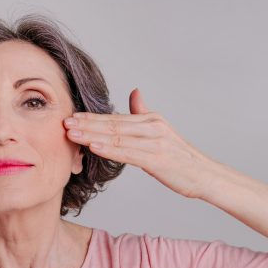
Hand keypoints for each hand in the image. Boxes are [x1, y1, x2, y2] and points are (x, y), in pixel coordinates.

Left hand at [63, 88, 221, 198]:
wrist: (204, 175)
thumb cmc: (180, 158)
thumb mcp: (161, 131)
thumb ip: (143, 113)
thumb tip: (134, 92)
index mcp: (151, 120)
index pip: (115, 118)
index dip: (91, 118)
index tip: (71, 116)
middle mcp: (152, 127)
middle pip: (112, 125)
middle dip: (86, 124)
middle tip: (63, 122)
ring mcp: (155, 142)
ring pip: (117, 137)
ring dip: (91, 135)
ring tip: (71, 134)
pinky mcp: (157, 158)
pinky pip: (128, 153)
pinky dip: (109, 149)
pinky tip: (93, 147)